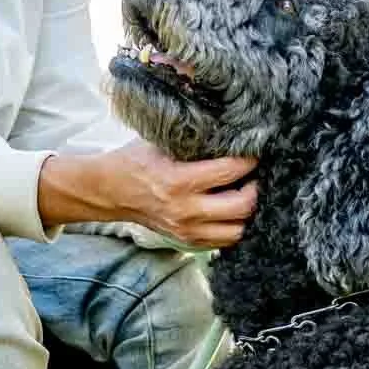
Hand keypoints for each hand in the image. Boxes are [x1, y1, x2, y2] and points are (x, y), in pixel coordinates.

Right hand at [38, 141, 257, 247]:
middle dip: (256, 188)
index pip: (230, 171)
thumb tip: (229, 127)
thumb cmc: (137, 161)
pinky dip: (234, 226)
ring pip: (238, 231)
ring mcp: (187, 230)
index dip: (250, 160)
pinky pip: (225, 241)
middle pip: (242, 206)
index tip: (255, 151)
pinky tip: (232, 209)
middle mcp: (185, 210)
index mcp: (178, 181)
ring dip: (247, 212)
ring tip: (246, 193)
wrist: (111, 192)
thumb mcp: (161, 142)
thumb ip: (194, 139)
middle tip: (256, 175)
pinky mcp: (187, 242)